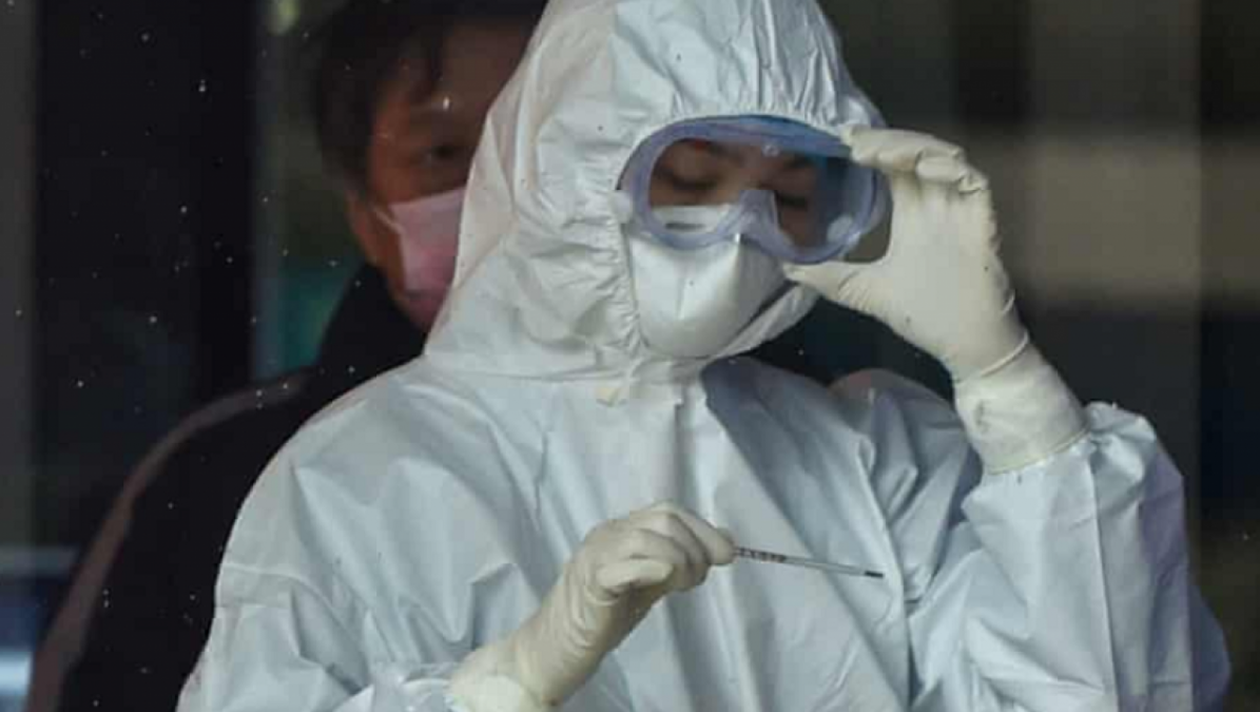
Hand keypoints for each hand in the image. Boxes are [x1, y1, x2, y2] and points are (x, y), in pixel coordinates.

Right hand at [450, 502, 733, 708]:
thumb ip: (679, 561)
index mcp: (622, 530)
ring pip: (647, 537)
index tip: (727, 556)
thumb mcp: (650, 583)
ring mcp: (596, 555)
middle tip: (695, 581)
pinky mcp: (589, 582)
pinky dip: (653, 570)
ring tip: (679, 588)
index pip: (670, 511)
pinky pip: (624, 565)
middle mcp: (608, 534)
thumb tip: (723, 543)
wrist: (554, 647)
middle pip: (664, 518)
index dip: (704, 529)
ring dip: (679, 562)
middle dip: (695, 548)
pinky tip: (662, 585)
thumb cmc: (602, 616)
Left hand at [786, 127, 1027, 380]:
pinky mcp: (982, 222)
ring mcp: (961, 211)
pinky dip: (948, 168)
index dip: (873, 146)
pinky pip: (972, 181)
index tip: (841, 137)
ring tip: (875, 151)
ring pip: (943, 157)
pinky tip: (920, 168)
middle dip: (886, 139)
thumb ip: (828, 277)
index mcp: (913, 216)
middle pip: (915, 153)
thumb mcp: (863, 291)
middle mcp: (937, 206)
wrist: (964, 347)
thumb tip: (787, 268)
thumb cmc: (924, 316)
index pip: (894, 167)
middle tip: (851, 138)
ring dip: (911, 148)